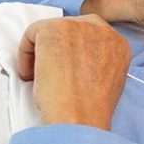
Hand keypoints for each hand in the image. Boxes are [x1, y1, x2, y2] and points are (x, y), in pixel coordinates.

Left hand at [17, 15, 130, 129]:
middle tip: (49, 71)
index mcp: (118, 45)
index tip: (65, 67)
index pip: (92, 38)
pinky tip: (30, 74)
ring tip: (39, 76)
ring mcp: (79, 27)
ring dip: (42, 53)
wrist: (80, 117)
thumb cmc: (89, 110)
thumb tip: (76, 63)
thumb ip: (97, 64)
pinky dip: (25, 53)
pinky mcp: (54, 29)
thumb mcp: (106, 82)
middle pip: (72, 30)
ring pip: (52, 31)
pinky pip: (32, 34)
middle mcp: (102, 30)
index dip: (74, 53)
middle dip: (58, 50)